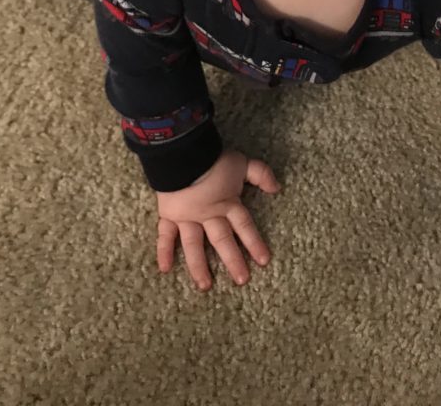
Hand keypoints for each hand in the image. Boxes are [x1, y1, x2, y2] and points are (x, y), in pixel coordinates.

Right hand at [156, 149, 280, 291]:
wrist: (183, 154)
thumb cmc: (214, 159)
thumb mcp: (242, 163)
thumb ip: (261, 174)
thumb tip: (277, 188)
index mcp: (227, 203)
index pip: (244, 227)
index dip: (254, 243)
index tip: (264, 261)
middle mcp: (208, 215)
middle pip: (222, 240)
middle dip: (232, 261)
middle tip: (241, 281)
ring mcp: (188, 217)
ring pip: (194, 245)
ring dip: (199, 266)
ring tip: (205, 287)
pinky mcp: (169, 214)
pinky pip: (165, 235)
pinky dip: (164, 251)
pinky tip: (165, 269)